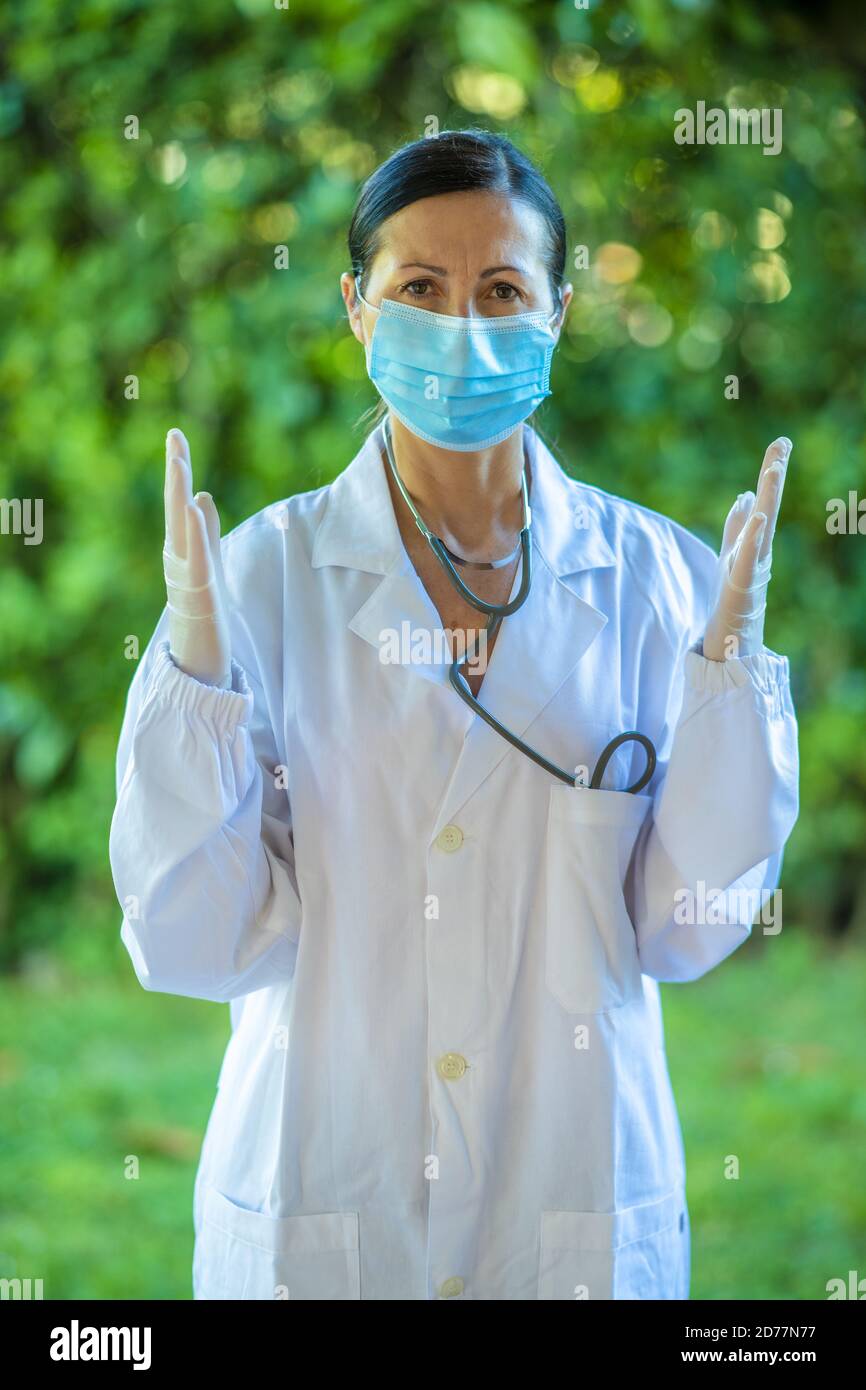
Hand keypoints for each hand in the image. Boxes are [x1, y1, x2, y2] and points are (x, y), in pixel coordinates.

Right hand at [163, 427, 231, 685]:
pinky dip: (195, 534)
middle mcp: (178, 559)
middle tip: (174, 436)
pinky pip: (196, 561)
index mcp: (182, 550)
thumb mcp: (208, 566)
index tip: (175, 435)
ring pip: (181, 530)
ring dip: (179, 495)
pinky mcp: (198, 598)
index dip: (178, 470)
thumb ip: (206, 533)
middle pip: (176, 509)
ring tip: (180, 462)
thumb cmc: (204, 618)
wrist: (200, 664)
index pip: (180, 504)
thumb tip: (203, 495)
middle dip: (176, 472)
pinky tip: (194, 508)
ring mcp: (185, 578)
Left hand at [702, 436, 791, 661]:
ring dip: (767, 498)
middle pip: (767, 507)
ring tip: (772, 469)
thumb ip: (738, 525)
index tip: (781, 442)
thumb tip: (744, 494)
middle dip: (773, 475)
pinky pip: (748, 558)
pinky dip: (753, 537)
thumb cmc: (733, 600)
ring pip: (761, 528)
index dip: (771, 472)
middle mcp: (758, 550)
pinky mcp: (741, 586)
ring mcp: (752, 568)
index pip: (764, 500)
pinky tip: (757, 515)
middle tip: (782, 444)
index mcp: (754, 541)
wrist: (732, 642)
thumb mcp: (731, 554)